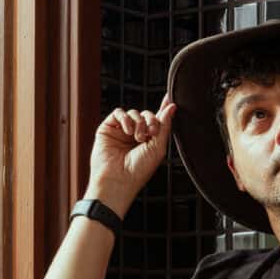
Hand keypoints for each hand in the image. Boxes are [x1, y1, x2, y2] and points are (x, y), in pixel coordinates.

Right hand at [87, 98, 175, 217]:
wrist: (118, 180)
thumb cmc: (139, 170)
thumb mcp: (158, 147)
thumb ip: (164, 125)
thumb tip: (172, 107)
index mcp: (149, 141)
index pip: (156, 120)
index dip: (163, 109)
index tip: (170, 98)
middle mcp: (135, 135)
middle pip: (146, 114)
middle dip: (151, 120)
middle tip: (151, 133)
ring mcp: (121, 131)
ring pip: (133, 112)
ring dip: (139, 122)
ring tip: (138, 137)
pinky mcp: (108, 129)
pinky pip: (118, 113)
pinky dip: (125, 119)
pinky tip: (127, 131)